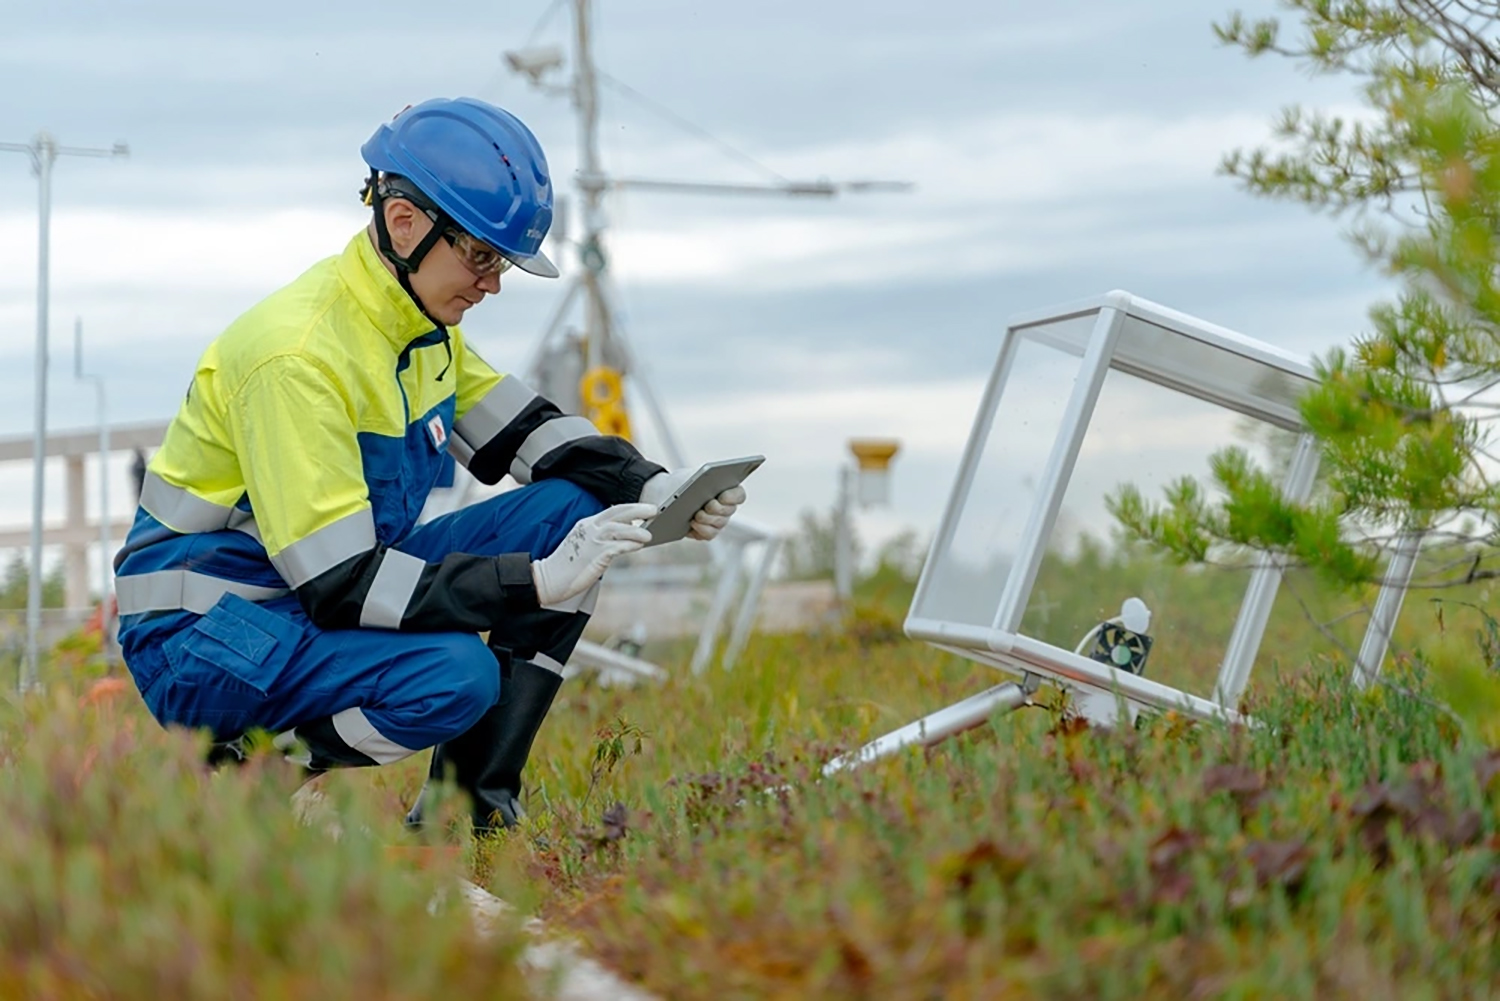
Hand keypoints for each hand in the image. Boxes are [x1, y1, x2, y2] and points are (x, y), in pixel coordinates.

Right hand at [531, 503, 656, 605]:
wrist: (548, 579)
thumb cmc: (568, 566)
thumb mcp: (585, 547)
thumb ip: (601, 541)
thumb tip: (625, 540)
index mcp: (586, 524)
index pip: (612, 511)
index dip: (630, 508)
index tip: (644, 509)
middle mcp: (589, 529)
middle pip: (617, 513)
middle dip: (637, 509)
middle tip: (653, 509)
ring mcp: (591, 542)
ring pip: (618, 528)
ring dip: (636, 530)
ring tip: (650, 534)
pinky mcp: (594, 556)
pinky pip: (616, 547)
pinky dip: (629, 545)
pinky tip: (639, 546)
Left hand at [639, 470, 747, 541]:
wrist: (669, 493)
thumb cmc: (684, 482)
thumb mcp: (691, 474)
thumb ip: (701, 477)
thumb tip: (704, 483)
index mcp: (727, 490)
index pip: (739, 495)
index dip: (732, 497)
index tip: (722, 496)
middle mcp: (726, 507)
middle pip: (729, 511)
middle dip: (717, 509)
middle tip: (707, 506)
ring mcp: (719, 521)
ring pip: (719, 523)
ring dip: (707, 519)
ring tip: (696, 515)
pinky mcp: (708, 532)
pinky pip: (709, 534)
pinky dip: (701, 529)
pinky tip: (692, 523)